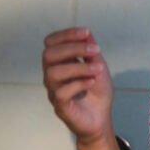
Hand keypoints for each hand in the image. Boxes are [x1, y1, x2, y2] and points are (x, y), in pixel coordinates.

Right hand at [42, 28, 114, 145]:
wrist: (101, 117)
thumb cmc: (97, 91)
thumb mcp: (98, 66)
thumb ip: (91, 51)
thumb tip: (87, 33)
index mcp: (60, 62)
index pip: (50, 42)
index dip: (66, 34)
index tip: (87, 33)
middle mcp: (52, 75)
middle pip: (48, 54)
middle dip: (73, 48)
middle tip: (95, 51)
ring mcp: (54, 91)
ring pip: (53, 73)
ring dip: (79, 67)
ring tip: (97, 70)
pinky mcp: (59, 106)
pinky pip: (61, 92)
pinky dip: (79, 84)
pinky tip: (91, 83)